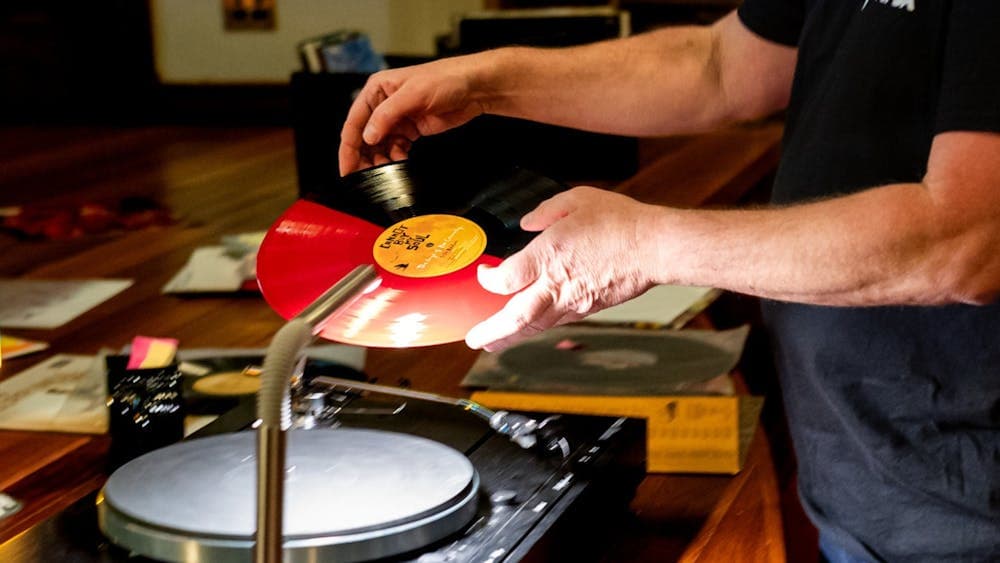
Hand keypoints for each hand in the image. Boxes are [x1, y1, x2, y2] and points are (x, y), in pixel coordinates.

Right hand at [338, 56, 489, 175]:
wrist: (473, 88)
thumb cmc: (445, 79)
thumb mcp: (413, 94)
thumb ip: (387, 115)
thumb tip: (368, 136)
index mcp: (377, 90)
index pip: (355, 121)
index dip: (349, 147)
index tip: (346, 167)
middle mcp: (383, 105)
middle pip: (364, 137)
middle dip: (363, 158)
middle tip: (362, 177)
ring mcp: (397, 119)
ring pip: (379, 145)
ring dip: (379, 160)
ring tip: (384, 172)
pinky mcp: (411, 130)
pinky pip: (395, 148)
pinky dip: (395, 159)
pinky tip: (399, 164)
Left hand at [465, 186, 665, 351]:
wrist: (655, 247)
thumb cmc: (621, 222)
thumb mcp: (577, 200)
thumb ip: (545, 212)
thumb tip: (527, 224)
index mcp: (548, 256)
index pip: (505, 279)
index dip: (489, 280)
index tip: (484, 274)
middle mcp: (557, 284)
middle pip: (516, 316)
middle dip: (492, 330)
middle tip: (474, 339)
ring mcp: (574, 301)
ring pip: (536, 326)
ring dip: (511, 337)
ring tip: (493, 343)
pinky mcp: (589, 308)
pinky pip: (556, 321)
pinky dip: (538, 328)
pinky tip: (530, 327)